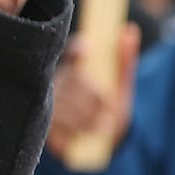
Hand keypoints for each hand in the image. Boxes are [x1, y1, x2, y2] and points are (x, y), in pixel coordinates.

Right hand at [45, 24, 139, 160]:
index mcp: (72, 69)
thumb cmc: (110, 111)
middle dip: (92, 95)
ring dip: (87, 114)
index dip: (77, 48)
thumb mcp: (120, 87)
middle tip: (108, 107)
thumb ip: (124, 61)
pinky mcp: (44, 128)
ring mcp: (46, 105)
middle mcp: (55, 84)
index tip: (89, 48)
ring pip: (65, 103)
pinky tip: (88, 133)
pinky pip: (59, 126)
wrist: (101, 145)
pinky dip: (78, 130)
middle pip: (71, 80)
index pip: (70, 51)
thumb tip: (129, 29)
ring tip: (103, 123)